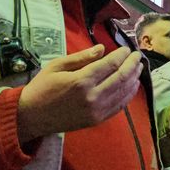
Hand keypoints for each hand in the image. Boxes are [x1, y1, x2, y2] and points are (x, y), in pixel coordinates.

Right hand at [17, 45, 142, 143]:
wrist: (31, 116)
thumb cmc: (42, 87)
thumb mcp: (57, 66)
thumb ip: (81, 57)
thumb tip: (102, 48)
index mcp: (81, 81)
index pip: (110, 65)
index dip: (122, 55)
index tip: (127, 49)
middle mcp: (92, 97)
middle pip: (121, 77)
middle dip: (132, 64)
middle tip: (138, 55)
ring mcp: (96, 111)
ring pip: (123, 92)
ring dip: (134, 79)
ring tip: (138, 68)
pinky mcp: (97, 120)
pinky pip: (119, 106)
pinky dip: (128, 95)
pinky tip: (132, 86)